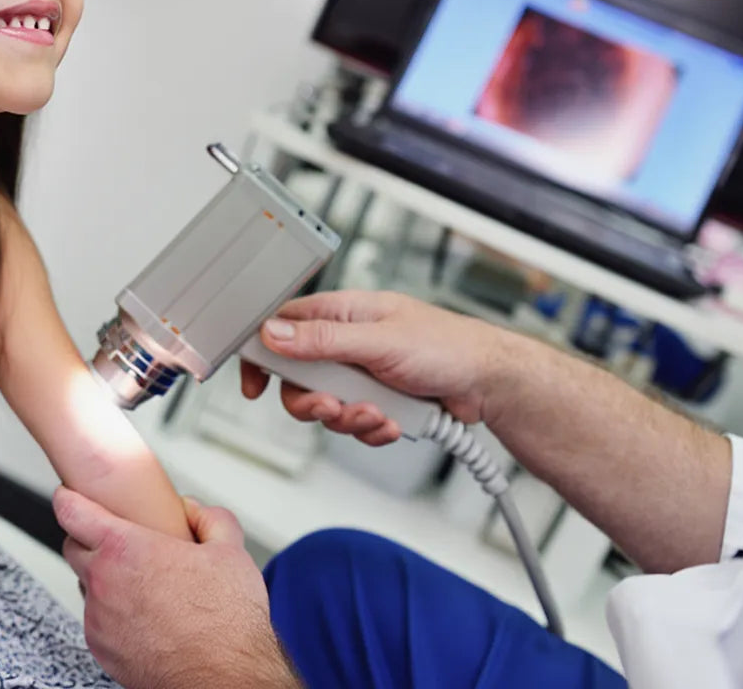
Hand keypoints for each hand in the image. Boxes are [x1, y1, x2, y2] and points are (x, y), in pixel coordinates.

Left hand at [54, 487, 298, 688]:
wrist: (224, 677)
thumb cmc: (225, 621)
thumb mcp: (230, 551)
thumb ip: (208, 518)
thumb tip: (192, 511)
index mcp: (126, 548)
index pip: (71, 511)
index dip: (68, 498)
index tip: (70, 496)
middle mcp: (103, 582)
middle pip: (72, 546)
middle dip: (88, 538)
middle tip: (118, 541)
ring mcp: (98, 619)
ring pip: (86, 586)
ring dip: (103, 579)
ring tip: (142, 584)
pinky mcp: (102, 649)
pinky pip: (97, 620)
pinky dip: (112, 614)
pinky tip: (145, 616)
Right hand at [241, 290, 512, 443]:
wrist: (488, 383)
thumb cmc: (448, 346)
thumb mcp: (379, 341)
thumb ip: (323, 340)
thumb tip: (274, 334)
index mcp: (342, 314)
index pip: (282, 327)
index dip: (262, 354)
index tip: (254, 384)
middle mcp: (346, 342)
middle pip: (298, 377)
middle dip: (313, 402)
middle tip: (331, 407)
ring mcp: (359, 373)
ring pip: (325, 406)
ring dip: (347, 419)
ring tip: (376, 416)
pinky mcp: (375, 399)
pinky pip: (352, 422)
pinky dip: (369, 429)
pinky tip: (391, 422)